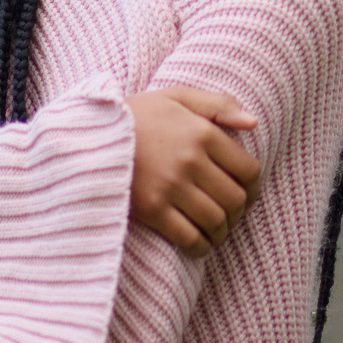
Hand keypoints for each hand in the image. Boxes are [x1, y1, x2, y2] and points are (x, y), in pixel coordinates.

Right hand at [127, 85, 260, 255]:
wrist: (88, 135)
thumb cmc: (138, 114)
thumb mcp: (177, 96)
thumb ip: (219, 104)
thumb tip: (253, 122)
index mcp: (202, 133)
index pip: (248, 169)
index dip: (254, 187)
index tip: (247, 194)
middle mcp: (191, 161)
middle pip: (235, 199)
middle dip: (239, 212)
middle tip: (231, 215)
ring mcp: (171, 187)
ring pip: (216, 220)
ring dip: (222, 232)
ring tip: (216, 230)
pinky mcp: (152, 209)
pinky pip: (189, 237)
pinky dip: (201, 246)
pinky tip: (199, 243)